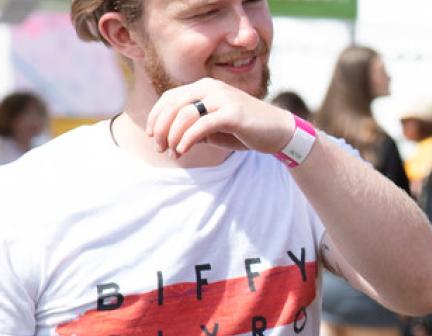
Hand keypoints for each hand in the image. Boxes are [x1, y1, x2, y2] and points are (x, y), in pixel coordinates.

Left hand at [145, 78, 293, 156]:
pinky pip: (201, 125)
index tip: (152, 135)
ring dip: (173, 137)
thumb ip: (193, 128)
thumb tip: (169, 140)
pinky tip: (183, 150)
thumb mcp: (214, 128)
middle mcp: (212, 88)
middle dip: (161, 128)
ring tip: (174, 153)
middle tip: (159, 148)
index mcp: (206, 86)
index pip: (170, 97)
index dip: (156, 116)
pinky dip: (187, 139)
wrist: (279, 132)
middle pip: (173, 105)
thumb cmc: (245, 130)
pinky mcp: (232, 113)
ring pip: (185, 115)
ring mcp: (223, 99)